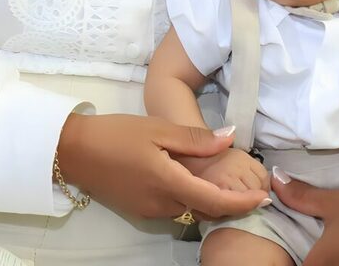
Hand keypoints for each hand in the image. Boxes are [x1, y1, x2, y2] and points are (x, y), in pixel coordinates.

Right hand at [56, 114, 268, 220]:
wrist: (74, 151)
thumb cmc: (116, 134)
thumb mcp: (158, 129)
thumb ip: (195, 138)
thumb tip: (231, 137)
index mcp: (168, 182)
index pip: (214, 201)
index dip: (241, 202)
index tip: (264, 196)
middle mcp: (162, 204)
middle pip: (205, 208)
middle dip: (230, 201)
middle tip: (251, 185)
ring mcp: (150, 210)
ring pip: (190, 209)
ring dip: (209, 199)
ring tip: (227, 179)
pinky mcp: (140, 209)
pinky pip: (174, 207)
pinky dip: (191, 197)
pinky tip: (193, 179)